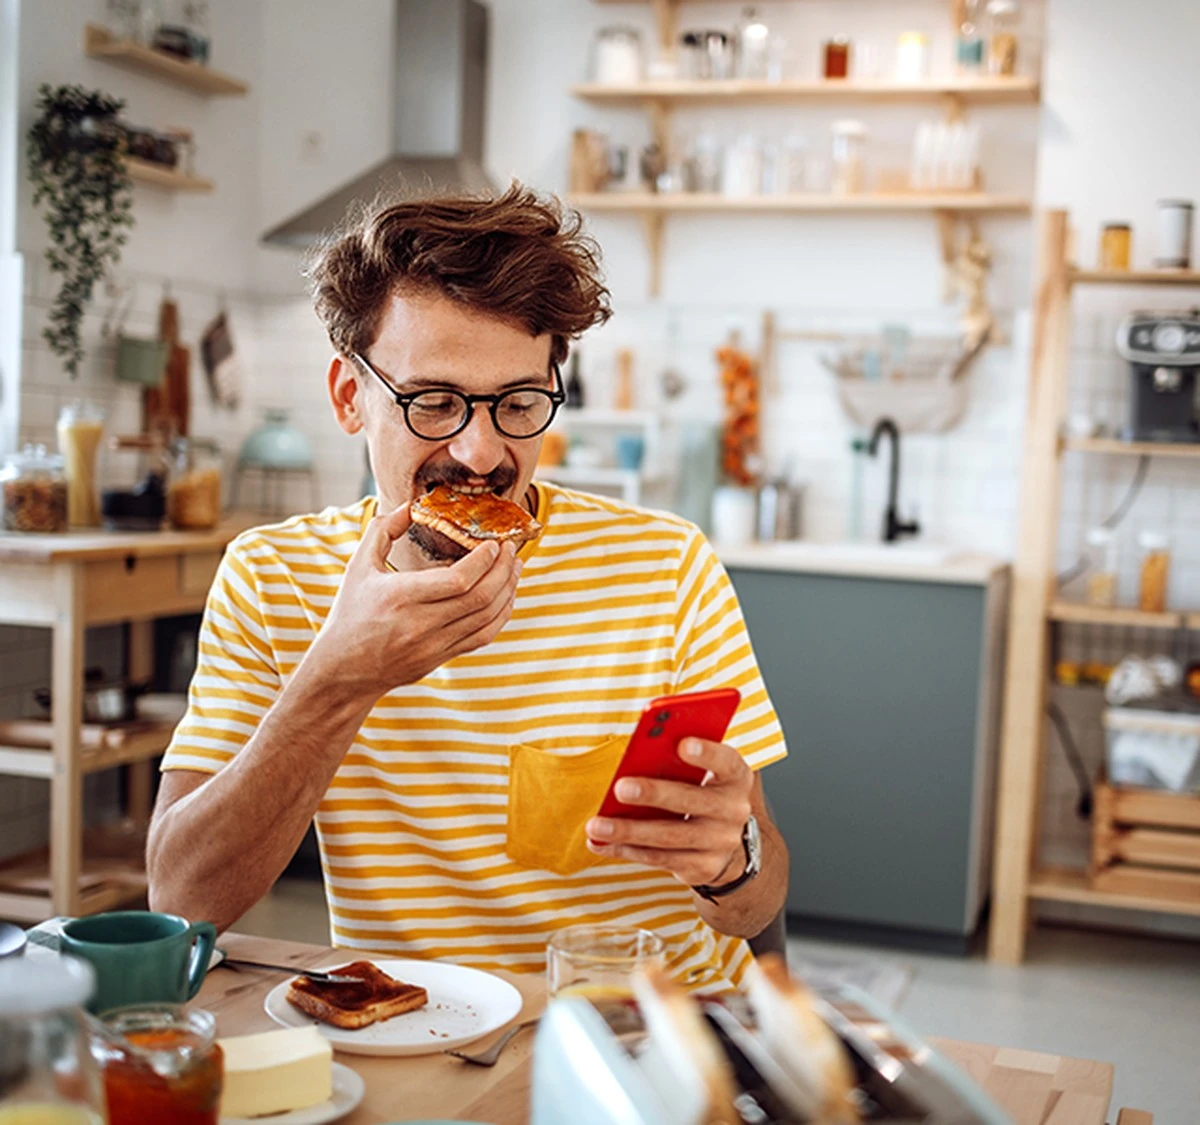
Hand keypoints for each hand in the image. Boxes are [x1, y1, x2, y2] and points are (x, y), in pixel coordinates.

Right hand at [306, 504, 521, 701]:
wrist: (343, 670)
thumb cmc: (350, 613)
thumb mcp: (358, 567)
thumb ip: (383, 531)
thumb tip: (411, 505)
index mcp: (400, 597)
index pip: (458, 580)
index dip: (484, 561)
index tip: (494, 543)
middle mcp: (420, 624)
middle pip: (479, 597)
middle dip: (503, 570)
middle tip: (511, 549)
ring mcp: (434, 645)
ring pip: (487, 618)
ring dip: (508, 590)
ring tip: (515, 567)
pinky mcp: (442, 658)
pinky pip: (483, 636)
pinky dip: (501, 614)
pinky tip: (506, 595)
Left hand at [585, 738, 752, 888]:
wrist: (723, 840)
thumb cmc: (700, 790)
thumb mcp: (700, 771)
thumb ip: (676, 760)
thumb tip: (637, 753)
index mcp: (735, 777)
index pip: (727, 762)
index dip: (707, 753)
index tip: (682, 744)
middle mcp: (734, 810)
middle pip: (692, 801)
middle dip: (654, 794)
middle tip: (620, 788)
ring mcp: (720, 842)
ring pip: (670, 836)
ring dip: (629, 831)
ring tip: (595, 826)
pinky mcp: (702, 867)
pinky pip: (660, 859)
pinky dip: (626, 851)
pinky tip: (601, 844)